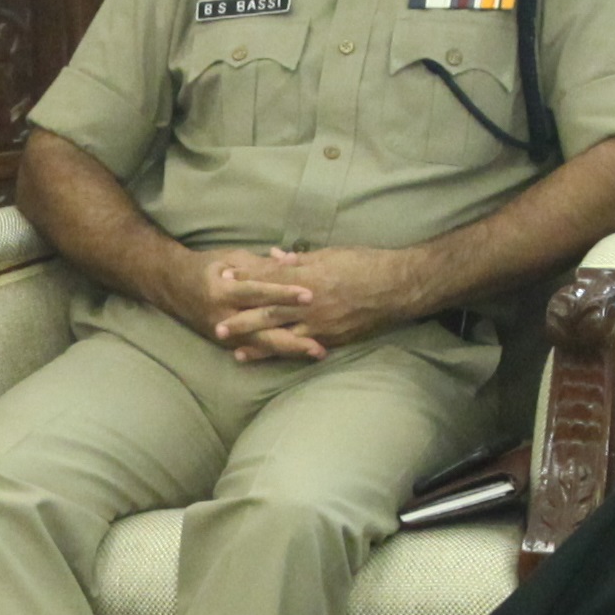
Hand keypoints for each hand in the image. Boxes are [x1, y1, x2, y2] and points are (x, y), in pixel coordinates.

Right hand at [152, 250, 315, 354]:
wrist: (174, 286)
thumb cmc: (209, 267)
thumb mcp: (232, 258)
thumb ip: (262, 264)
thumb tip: (293, 261)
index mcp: (223, 290)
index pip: (258, 293)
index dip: (283, 294)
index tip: (309, 295)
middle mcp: (223, 316)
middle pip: (261, 329)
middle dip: (292, 337)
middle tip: (319, 343)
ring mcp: (224, 333)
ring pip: (261, 346)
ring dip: (290, 350)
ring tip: (317, 352)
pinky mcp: (226, 342)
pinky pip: (254, 349)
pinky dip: (275, 353)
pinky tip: (296, 357)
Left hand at [210, 246, 430, 361]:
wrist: (397, 287)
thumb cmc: (364, 264)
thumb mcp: (330, 254)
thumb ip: (299, 260)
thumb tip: (274, 256)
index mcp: (307, 279)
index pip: (268, 280)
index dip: (245, 282)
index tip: (223, 281)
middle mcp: (310, 304)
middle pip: (268, 314)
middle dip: (242, 321)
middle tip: (217, 327)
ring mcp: (321, 325)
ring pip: (283, 338)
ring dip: (258, 346)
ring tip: (236, 353)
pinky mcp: (333, 339)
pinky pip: (304, 349)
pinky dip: (286, 354)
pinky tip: (274, 359)